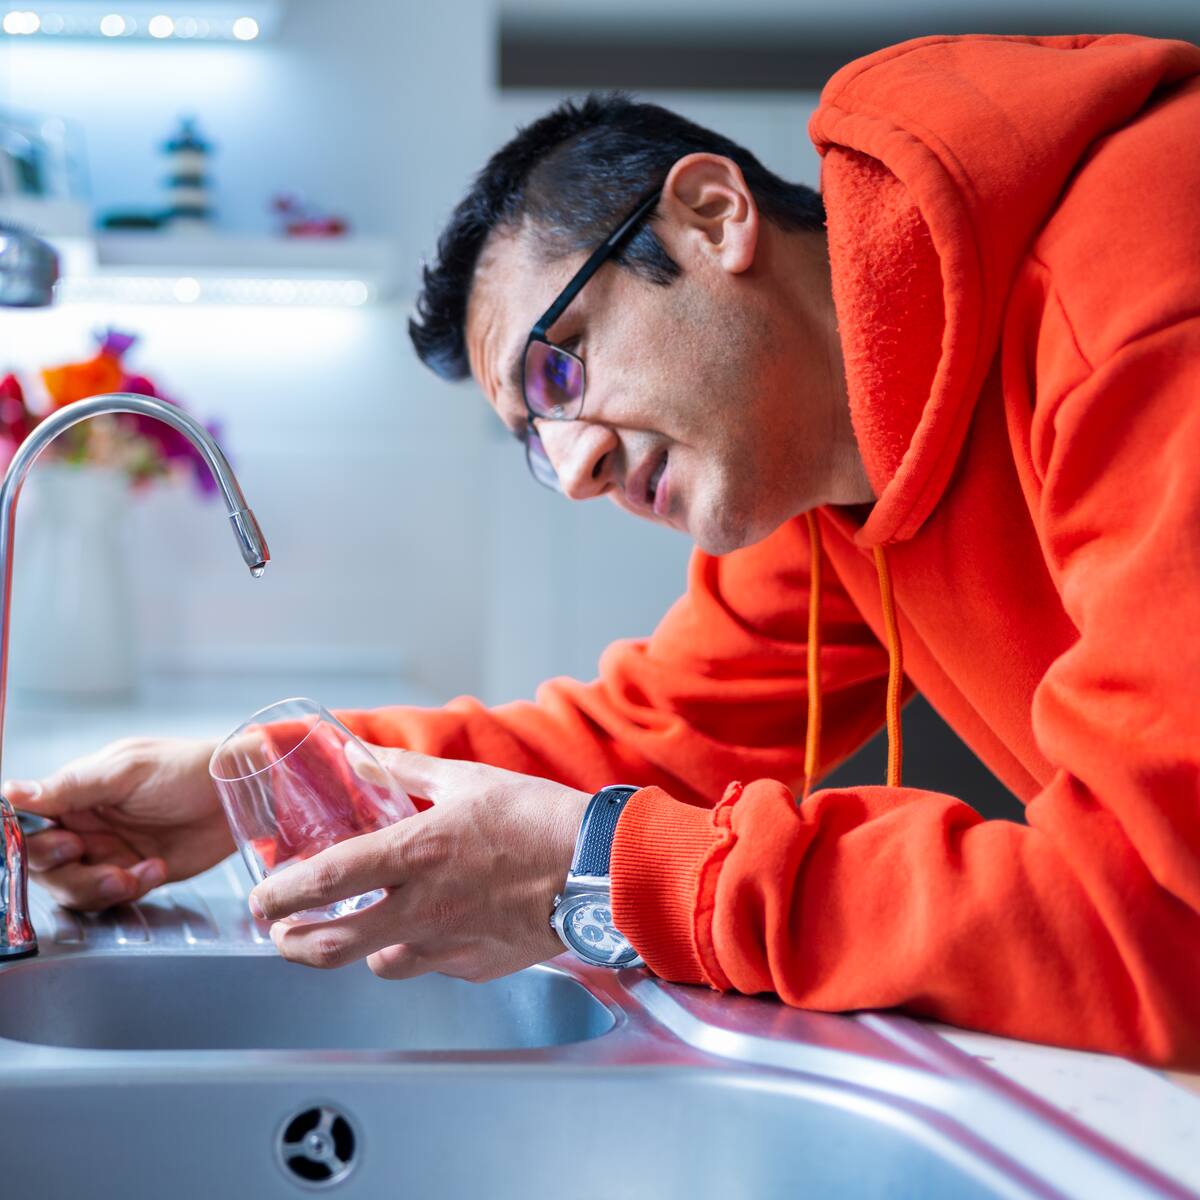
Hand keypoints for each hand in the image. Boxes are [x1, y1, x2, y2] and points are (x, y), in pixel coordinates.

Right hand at [2, 736, 232, 910]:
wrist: (237, 794)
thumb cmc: (186, 768)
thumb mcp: (126, 771)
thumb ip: (69, 787)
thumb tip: (10, 792)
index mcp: (75, 793)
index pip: (27, 824)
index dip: (29, 842)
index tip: (58, 845)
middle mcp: (85, 824)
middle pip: (43, 865)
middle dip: (65, 870)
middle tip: (86, 854)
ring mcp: (109, 851)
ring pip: (75, 887)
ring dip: (98, 886)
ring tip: (131, 873)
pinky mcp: (135, 873)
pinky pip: (113, 895)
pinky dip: (131, 888)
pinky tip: (156, 869)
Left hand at [251, 749, 590, 983]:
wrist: (599, 867)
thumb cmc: (537, 817)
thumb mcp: (468, 779)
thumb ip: (407, 771)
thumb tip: (363, 757)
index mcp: (416, 853)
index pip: (324, 883)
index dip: (279, 896)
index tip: (260, 899)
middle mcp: (422, 908)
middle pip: (331, 946)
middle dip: (292, 944)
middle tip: (283, 934)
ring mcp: (449, 945)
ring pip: (378, 964)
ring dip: (361, 949)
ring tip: (366, 927)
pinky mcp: (476, 966)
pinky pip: (431, 965)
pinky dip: (421, 950)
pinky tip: (438, 926)